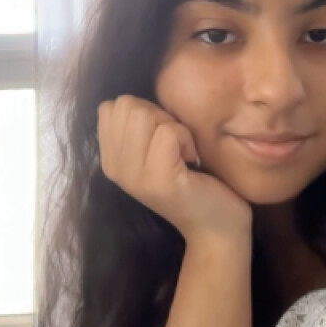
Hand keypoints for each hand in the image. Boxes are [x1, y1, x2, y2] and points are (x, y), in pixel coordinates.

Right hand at [97, 95, 252, 241]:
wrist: (215, 227)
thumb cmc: (193, 181)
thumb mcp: (155, 150)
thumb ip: (138, 127)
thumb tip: (132, 99)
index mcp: (110, 159)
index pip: (111, 106)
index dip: (144, 111)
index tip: (161, 137)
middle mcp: (114, 168)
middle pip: (128, 105)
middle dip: (159, 116)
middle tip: (175, 146)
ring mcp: (134, 176)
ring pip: (147, 115)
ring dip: (175, 128)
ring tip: (182, 154)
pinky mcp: (159, 180)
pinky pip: (170, 132)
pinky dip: (187, 140)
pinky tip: (191, 161)